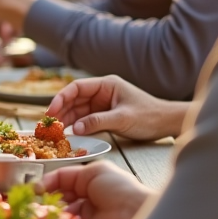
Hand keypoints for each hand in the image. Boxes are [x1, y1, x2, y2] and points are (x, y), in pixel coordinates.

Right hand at [42, 161, 151, 218]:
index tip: (33, 188)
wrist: (133, 214)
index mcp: (89, 180)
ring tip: (41, 210)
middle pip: (58, 196)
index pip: (61, 180)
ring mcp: (85, 215)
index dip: (47, 183)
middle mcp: (86, 197)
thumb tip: (43, 184)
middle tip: (34, 201)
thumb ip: (67, 175)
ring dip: (50, 211)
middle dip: (46, 198)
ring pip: (60, 212)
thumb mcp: (94, 171)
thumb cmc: (119, 188)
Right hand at [48, 75, 188, 139]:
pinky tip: (70, 133)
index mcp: (107, 85)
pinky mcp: (105, 116)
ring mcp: (103, 104)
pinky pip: (86, 119)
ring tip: (56, 131)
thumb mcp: (122, 119)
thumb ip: (98, 122)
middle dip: (62, 110)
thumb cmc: (150, 116)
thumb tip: (76, 128)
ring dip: (68, 119)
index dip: (62, 97)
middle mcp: (102, 92)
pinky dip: (77, 126)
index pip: (77, 87)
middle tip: (50, 124)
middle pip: (75, 99)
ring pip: (78, 110)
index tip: (52, 110)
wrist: (167, 123)